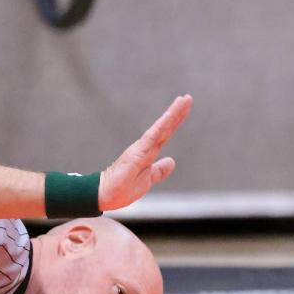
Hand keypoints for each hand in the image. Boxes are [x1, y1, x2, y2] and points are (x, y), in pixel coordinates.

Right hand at [98, 95, 192, 210]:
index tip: (185, 107)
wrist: (105, 195)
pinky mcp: (137, 153)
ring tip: (183, 100)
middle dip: (177, 112)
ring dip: (172, 113)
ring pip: (161, 127)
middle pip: (166, 127)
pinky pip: (152, 136)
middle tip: (188, 98)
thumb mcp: (148, 179)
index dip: (176, 121)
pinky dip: (162, 126)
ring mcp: (141, 148)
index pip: (166, 133)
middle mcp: (146, 147)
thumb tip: (172, 161)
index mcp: (149, 152)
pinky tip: (170, 116)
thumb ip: (159, 170)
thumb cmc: (123, 188)